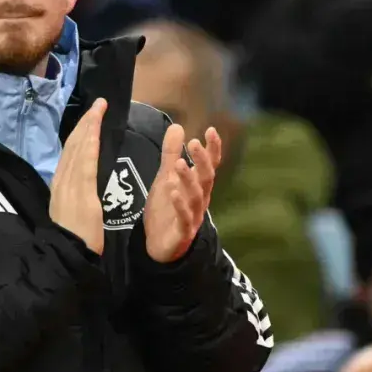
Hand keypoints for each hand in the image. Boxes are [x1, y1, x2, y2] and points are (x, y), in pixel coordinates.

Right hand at [49, 99, 106, 254]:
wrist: (69, 257)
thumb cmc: (74, 241)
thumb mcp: (71, 212)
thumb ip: (74, 195)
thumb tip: (79, 182)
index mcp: (60, 186)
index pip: (69, 153)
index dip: (79, 133)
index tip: (89, 118)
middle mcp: (61, 181)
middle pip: (72, 146)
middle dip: (84, 123)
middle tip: (97, 104)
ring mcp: (69, 186)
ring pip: (77, 150)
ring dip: (88, 127)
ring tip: (98, 109)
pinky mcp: (80, 193)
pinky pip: (85, 164)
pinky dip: (88, 145)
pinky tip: (94, 130)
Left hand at [142, 126, 221, 262]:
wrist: (158, 245)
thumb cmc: (166, 209)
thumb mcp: (166, 177)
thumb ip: (171, 154)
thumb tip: (177, 126)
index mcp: (198, 186)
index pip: (210, 165)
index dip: (212, 149)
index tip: (210, 130)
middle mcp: (200, 199)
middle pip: (206, 178)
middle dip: (202, 161)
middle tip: (194, 143)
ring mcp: (193, 216)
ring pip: (196, 197)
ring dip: (189, 180)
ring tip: (180, 164)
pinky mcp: (182, 232)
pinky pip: (184, 218)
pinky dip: (179, 205)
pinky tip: (172, 192)